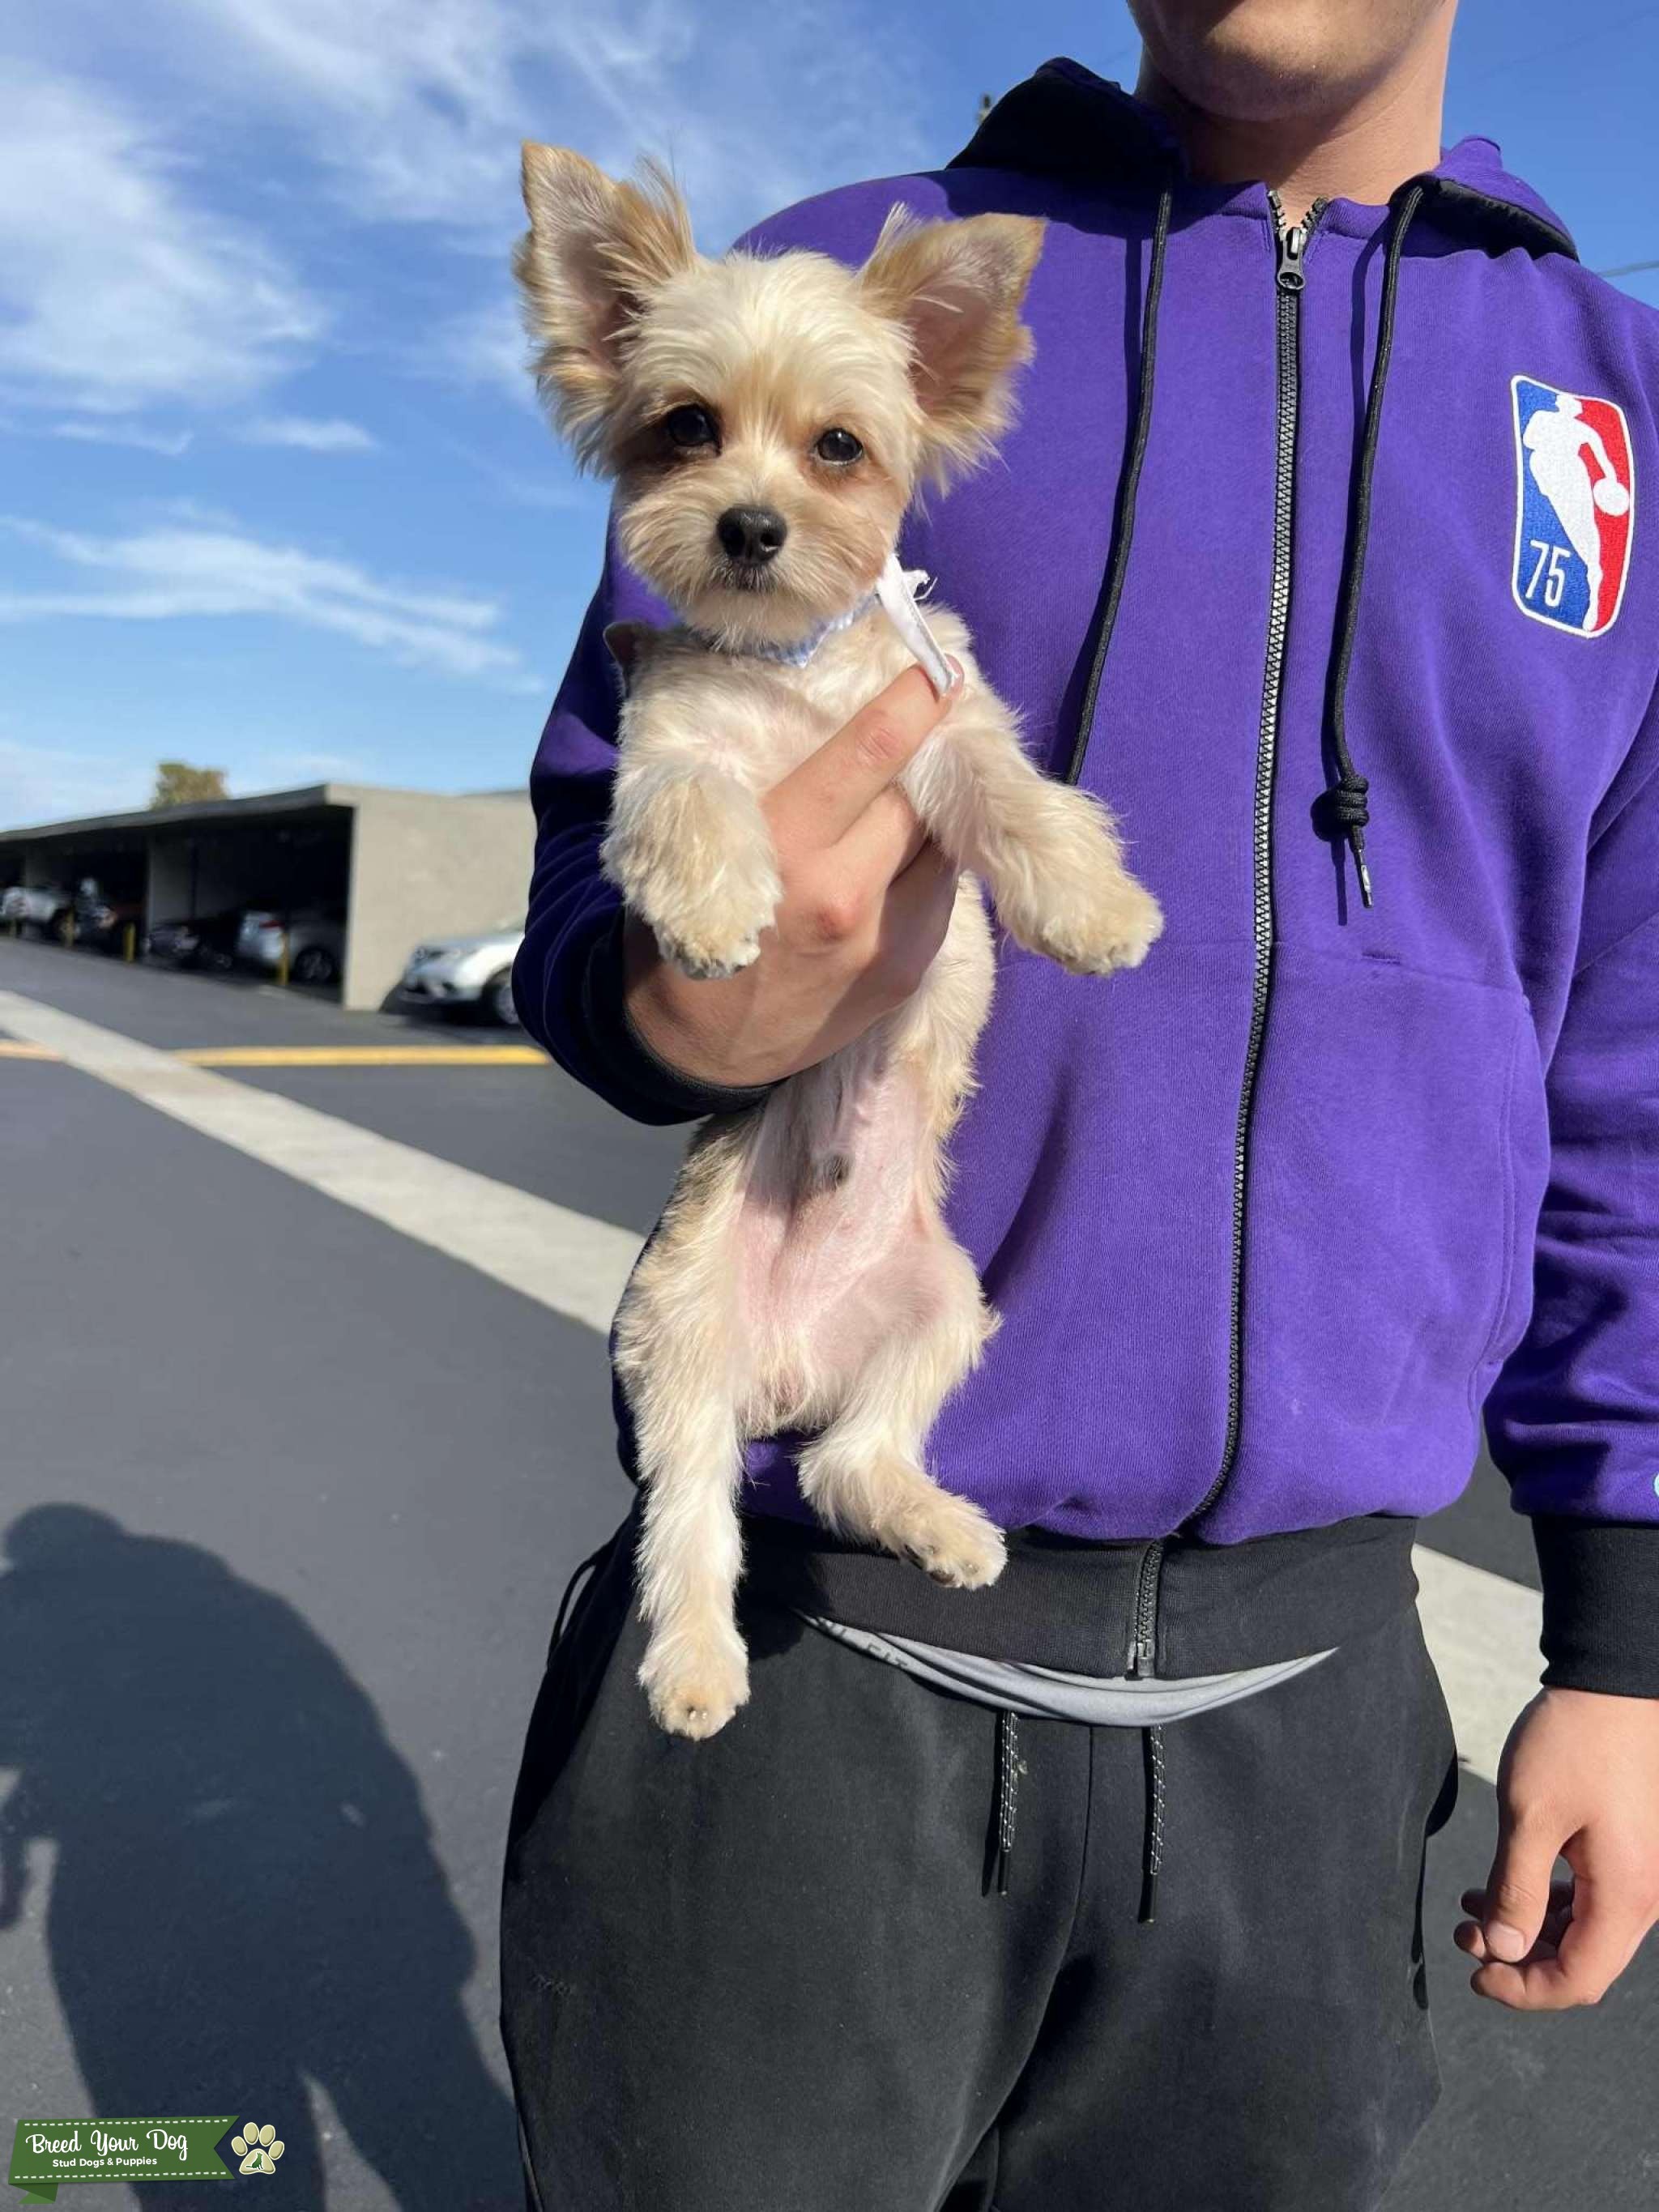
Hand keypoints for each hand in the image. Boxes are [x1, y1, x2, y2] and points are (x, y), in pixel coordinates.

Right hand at [624, 662, 961, 1089]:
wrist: (693, 1048)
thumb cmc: (684, 927)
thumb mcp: (694, 842)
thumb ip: (728, 767)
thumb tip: (668, 654)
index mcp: (783, 847)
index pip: (870, 754)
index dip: (914, 704)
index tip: (941, 671)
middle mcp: (842, 894)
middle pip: (915, 801)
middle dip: (916, 772)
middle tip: (915, 748)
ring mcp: (883, 941)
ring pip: (939, 850)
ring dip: (926, 827)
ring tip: (902, 816)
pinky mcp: (906, 975)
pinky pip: (939, 900)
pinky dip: (924, 877)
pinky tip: (893, 874)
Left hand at [1455, 1687, 1658, 2008]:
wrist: (1612, 1684)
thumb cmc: (1572, 1743)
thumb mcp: (1529, 1816)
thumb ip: (1516, 1889)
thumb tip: (1502, 1950)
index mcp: (1625, 1896)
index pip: (1578, 1980)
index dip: (1524, 1991)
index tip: (1474, 1976)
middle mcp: (1645, 1895)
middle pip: (1583, 1962)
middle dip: (1520, 1959)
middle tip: (1464, 1934)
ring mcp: (1641, 1873)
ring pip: (1585, 1931)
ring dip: (1529, 1929)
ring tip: (1472, 1907)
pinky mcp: (1631, 1851)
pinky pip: (1592, 1899)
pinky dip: (1548, 1902)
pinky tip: (1504, 1884)